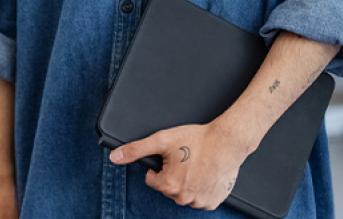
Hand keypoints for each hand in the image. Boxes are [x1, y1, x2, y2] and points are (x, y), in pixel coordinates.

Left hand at [110, 121, 247, 210]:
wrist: (226, 142)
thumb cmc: (197, 139)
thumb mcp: (162, 139)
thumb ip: (136, 149)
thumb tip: (115, 157)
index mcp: (168, 185)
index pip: (152, 179)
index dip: (160, 165)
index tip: (171, 155)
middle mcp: (182, 198)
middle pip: (168, 187)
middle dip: (173, 173)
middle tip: (185, 157)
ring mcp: (199, 202)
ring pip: (185, 193)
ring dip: (188, 181)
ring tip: (196, 163)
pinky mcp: (213, 202)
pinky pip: (201, 197)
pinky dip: (202, 187)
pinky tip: (206, 172)